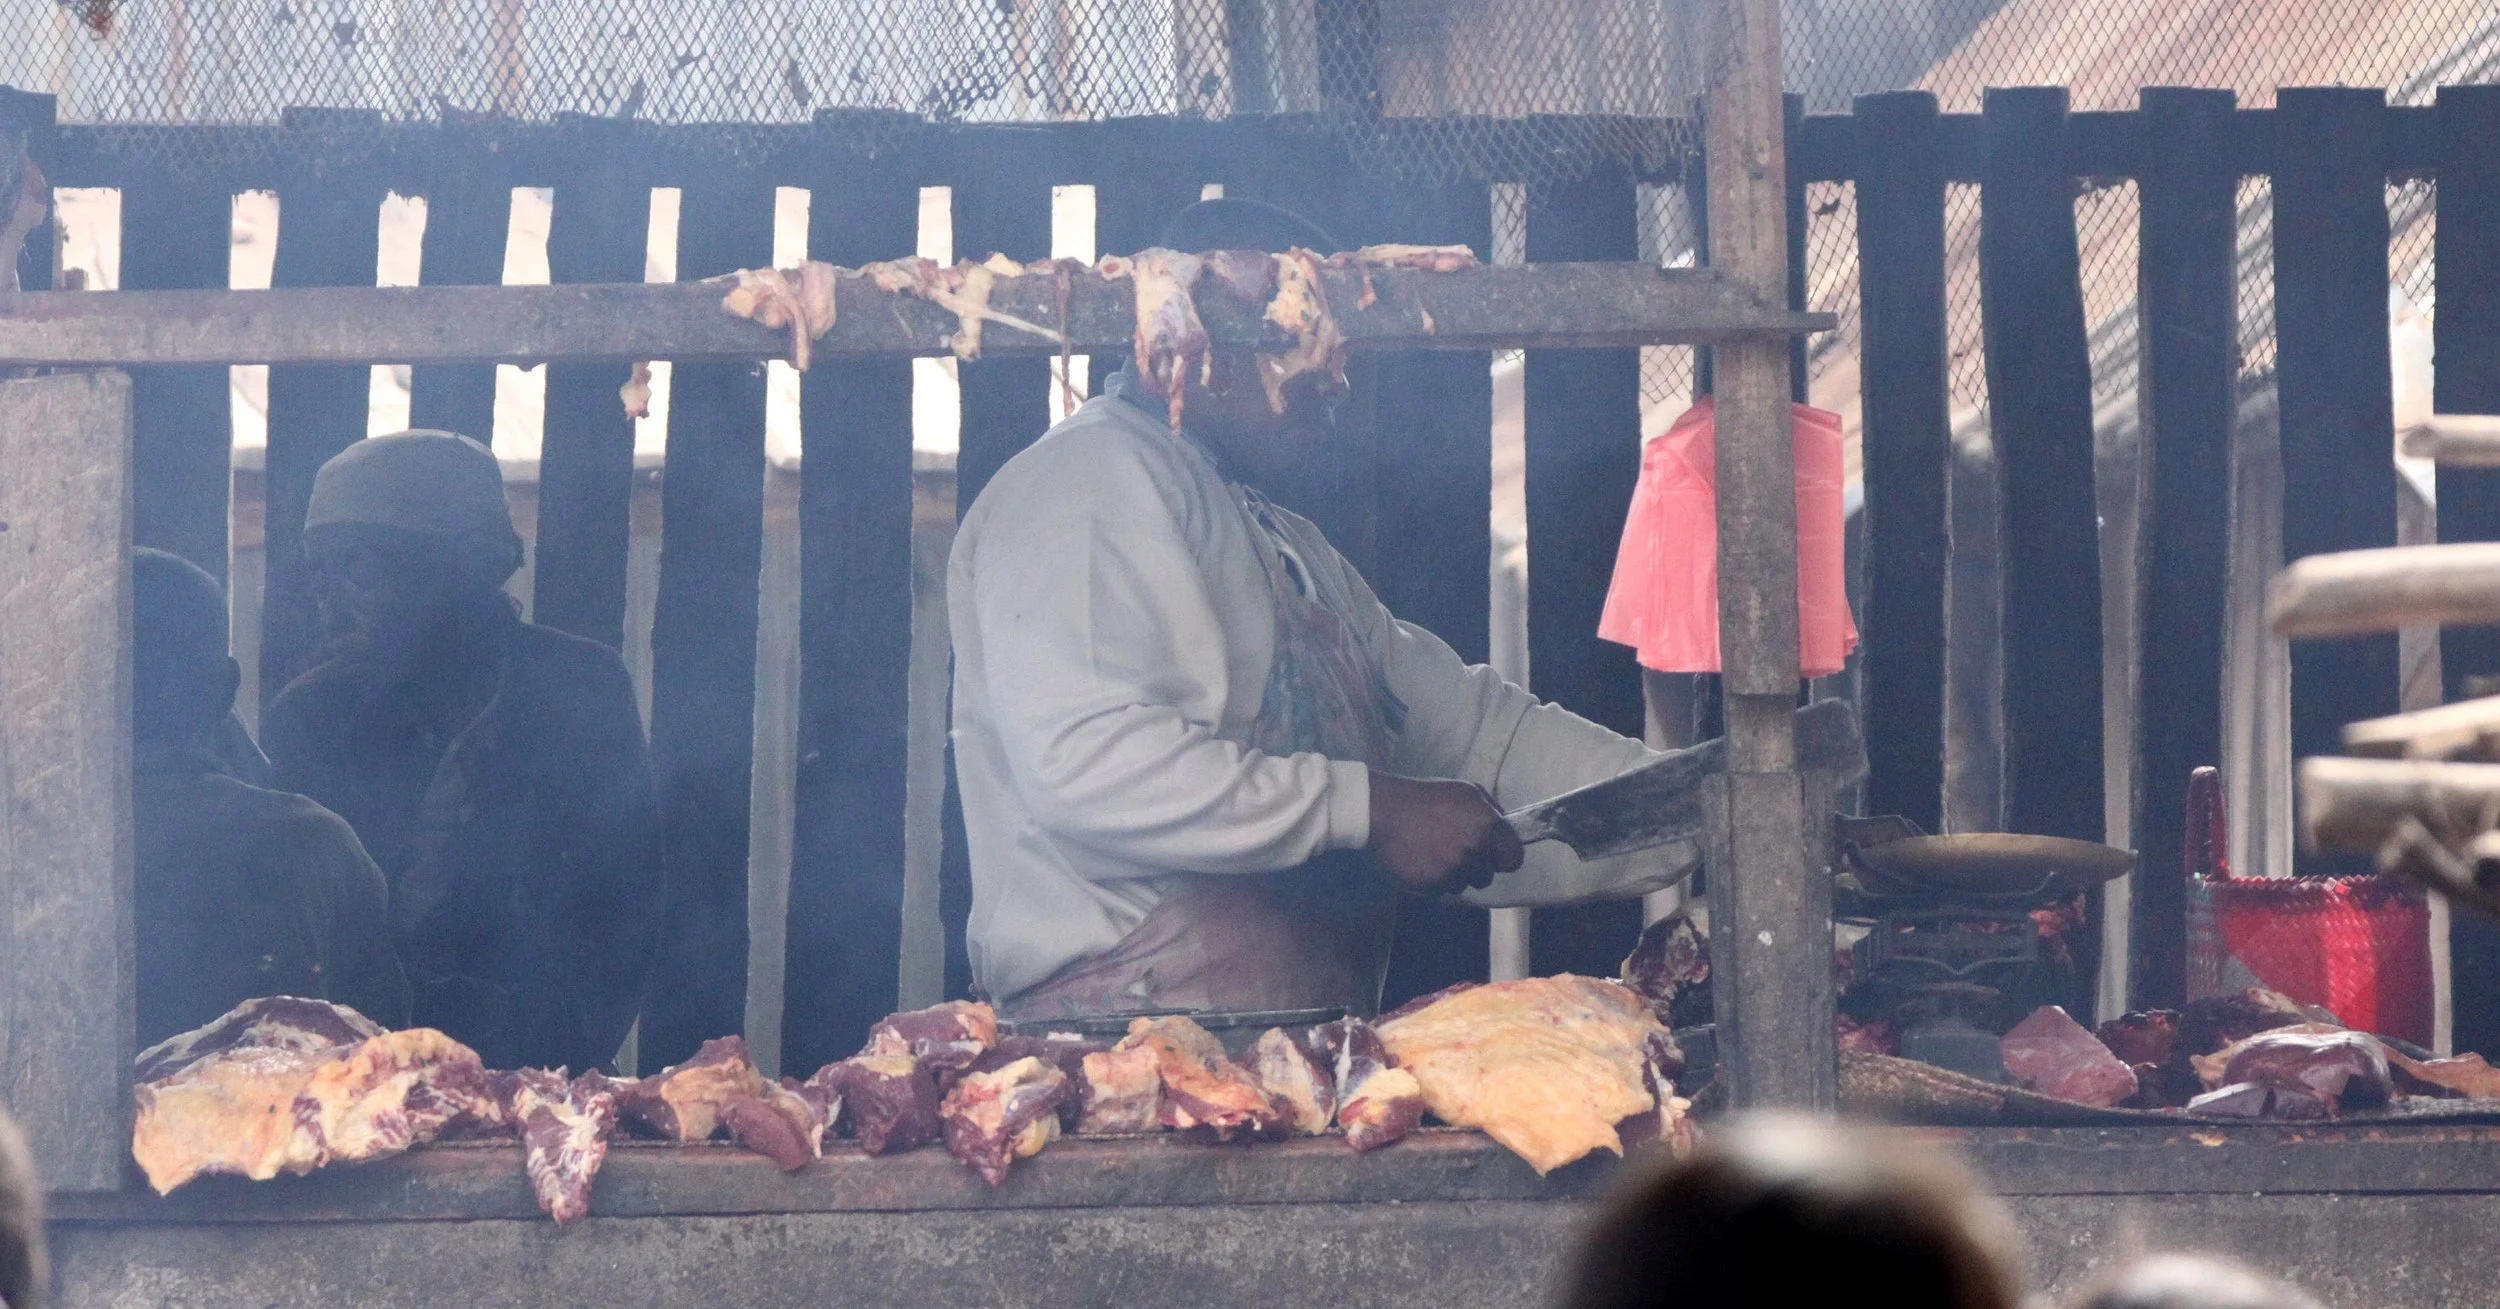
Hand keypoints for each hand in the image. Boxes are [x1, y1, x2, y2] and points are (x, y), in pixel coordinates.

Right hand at [1366, 772, 1525, 894]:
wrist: (1384, 812)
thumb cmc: (1426, 799)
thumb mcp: (1467, 792)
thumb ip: (1492, 811)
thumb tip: (1506, 829)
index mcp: (1487, 826)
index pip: (1513, 859)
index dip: (1503, 857)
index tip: (1492, 854)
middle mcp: (1474, 850)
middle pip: (1486, 876)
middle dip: (1473, 866)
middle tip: (1452, 847)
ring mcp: (1453, 870)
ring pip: (1463, 885)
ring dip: (1452, 874)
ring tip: (1433, 852)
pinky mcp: (1432, 885)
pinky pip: (1441, 890)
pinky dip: (1433, 880)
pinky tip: (1421, 860)